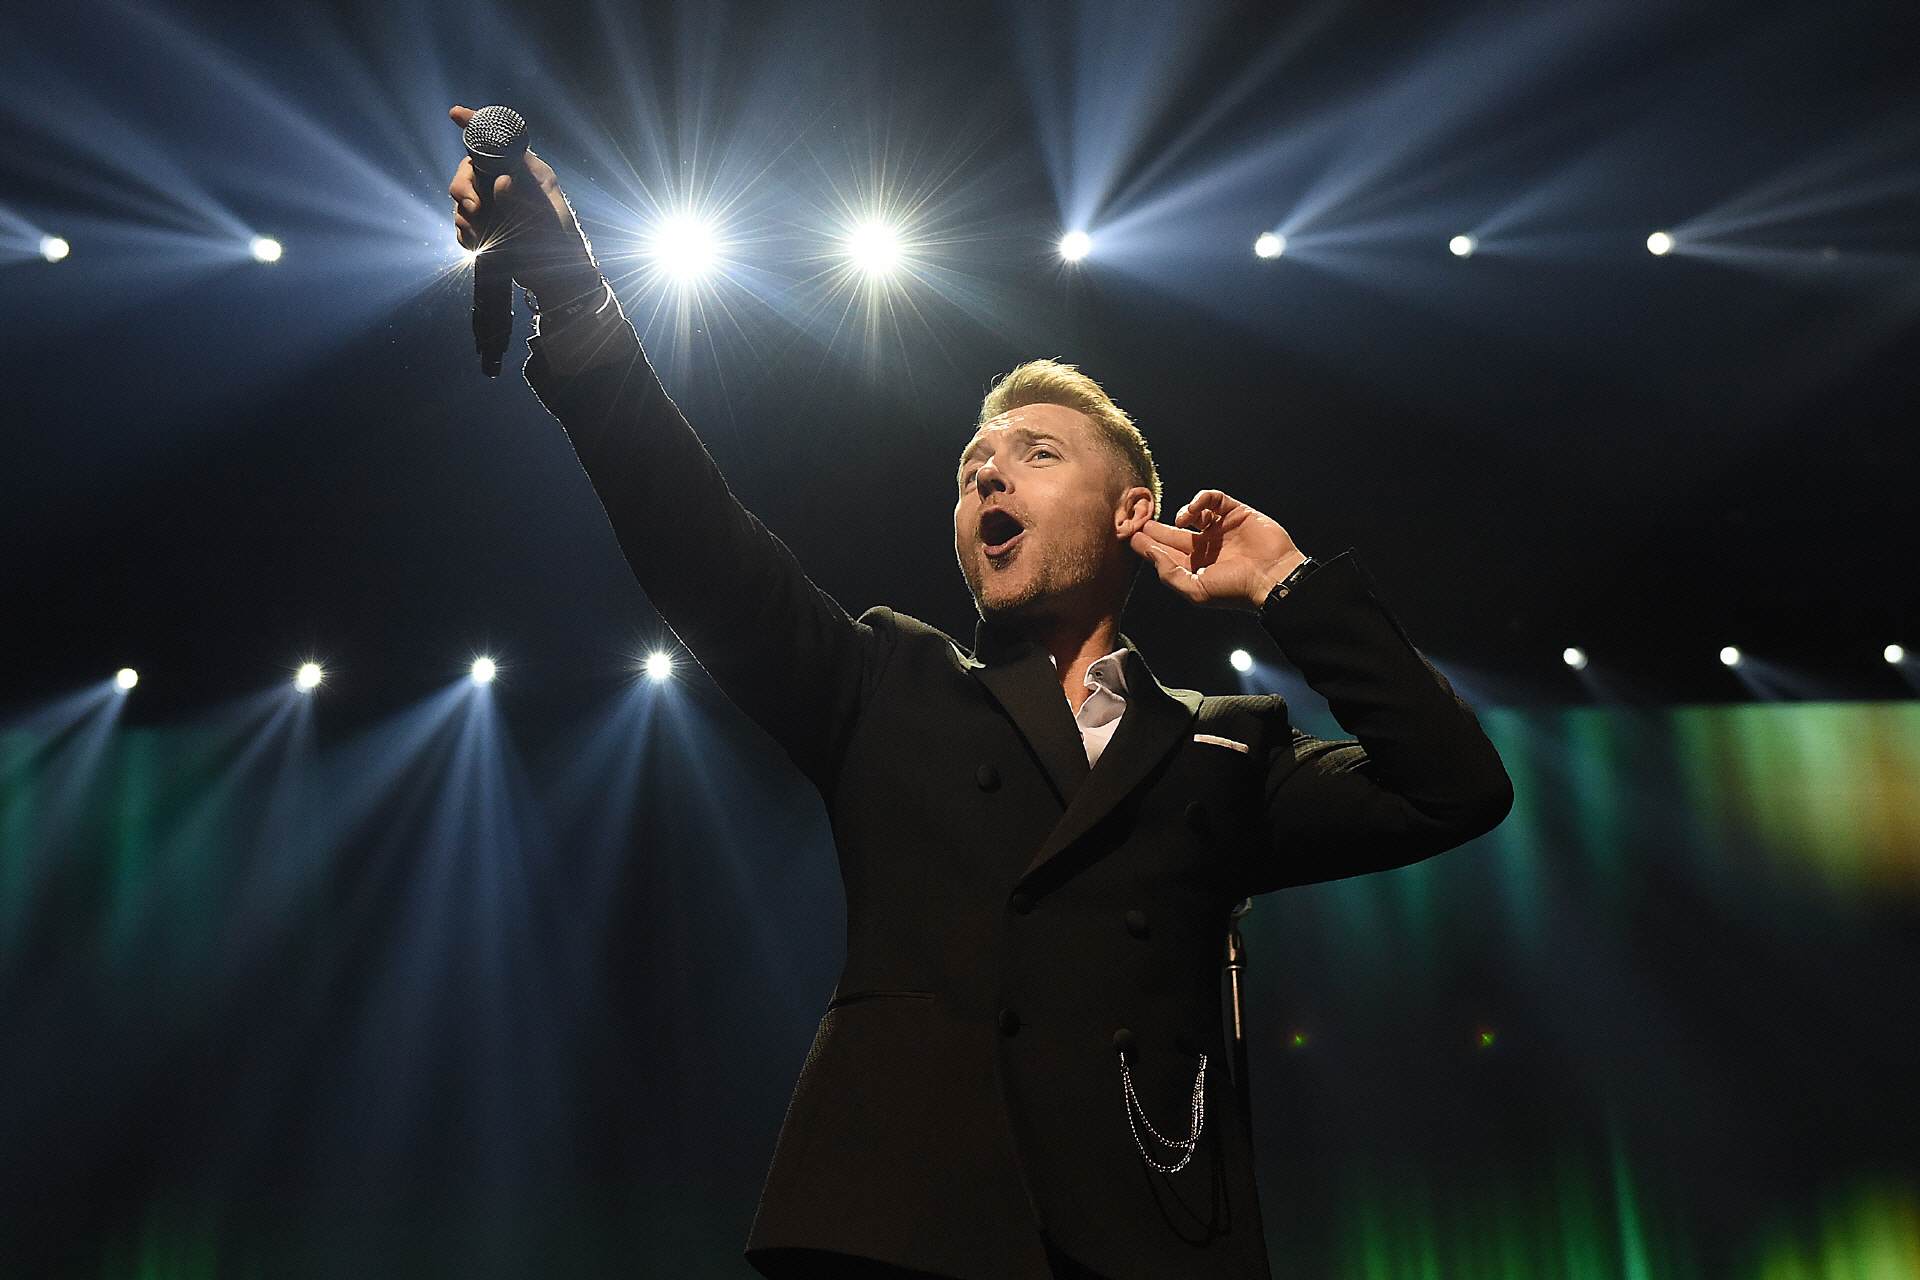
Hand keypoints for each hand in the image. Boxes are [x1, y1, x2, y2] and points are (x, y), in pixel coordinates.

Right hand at [447, 104, 598, 296]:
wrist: (556, 281)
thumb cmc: (560, 248)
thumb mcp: (545, 221)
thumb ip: (522, 200)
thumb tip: (502, 180)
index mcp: (528, 173)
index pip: (499, 141)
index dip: (476, 126)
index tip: (456, 114)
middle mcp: (509, 183)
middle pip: (469, 169)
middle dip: (463, 188)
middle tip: (473, 209)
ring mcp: (495, 204)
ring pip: (462, 196)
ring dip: (465, 215)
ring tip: (483, 234)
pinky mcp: (487, 224)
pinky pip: (462, 221)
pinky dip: (466, 233)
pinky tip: (481, 245)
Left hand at [1129, 489, 1307, 609]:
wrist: (1273, 578)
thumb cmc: (1236, 590)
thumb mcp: (1196, 590)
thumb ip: (1169, 572)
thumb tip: (1149, 552)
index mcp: (1195, 567)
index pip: (1164, 553)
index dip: (1146, 544)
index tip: (1129, 536)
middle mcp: (1205, 547)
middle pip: (1172, 533)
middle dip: (1155, 527)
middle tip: (1138, 518)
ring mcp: (1220, 529)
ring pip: (1192, 514)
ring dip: (1181, 514)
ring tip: (1179, 522)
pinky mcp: (1234, 512)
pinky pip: (1213, 499)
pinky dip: (1200, 501)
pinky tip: (1193, 513)